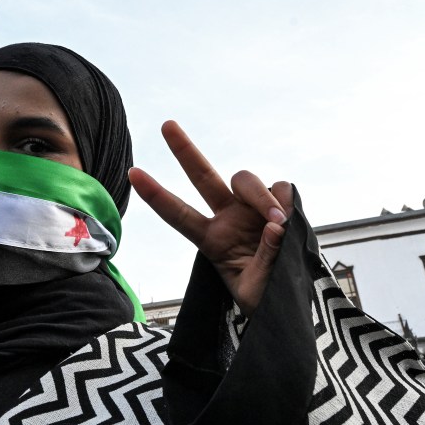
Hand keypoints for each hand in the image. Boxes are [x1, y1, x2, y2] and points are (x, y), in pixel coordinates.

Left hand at [128, 121, 292, 315]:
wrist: (293, 299)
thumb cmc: (265, 298)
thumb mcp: (255, 291)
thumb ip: (264, 259)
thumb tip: (276, 225)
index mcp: (211, 240)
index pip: (177, 214)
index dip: (156, 195)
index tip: (132, 173)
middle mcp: (228, 217)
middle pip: (202, 175)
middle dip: (184, 150)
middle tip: (166, 124)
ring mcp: (252, 208)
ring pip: (244, 179)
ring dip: (259, 197)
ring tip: (274, 222)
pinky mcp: (280, 203)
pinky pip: (279, 188)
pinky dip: (282, 200)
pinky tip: (287, 221)